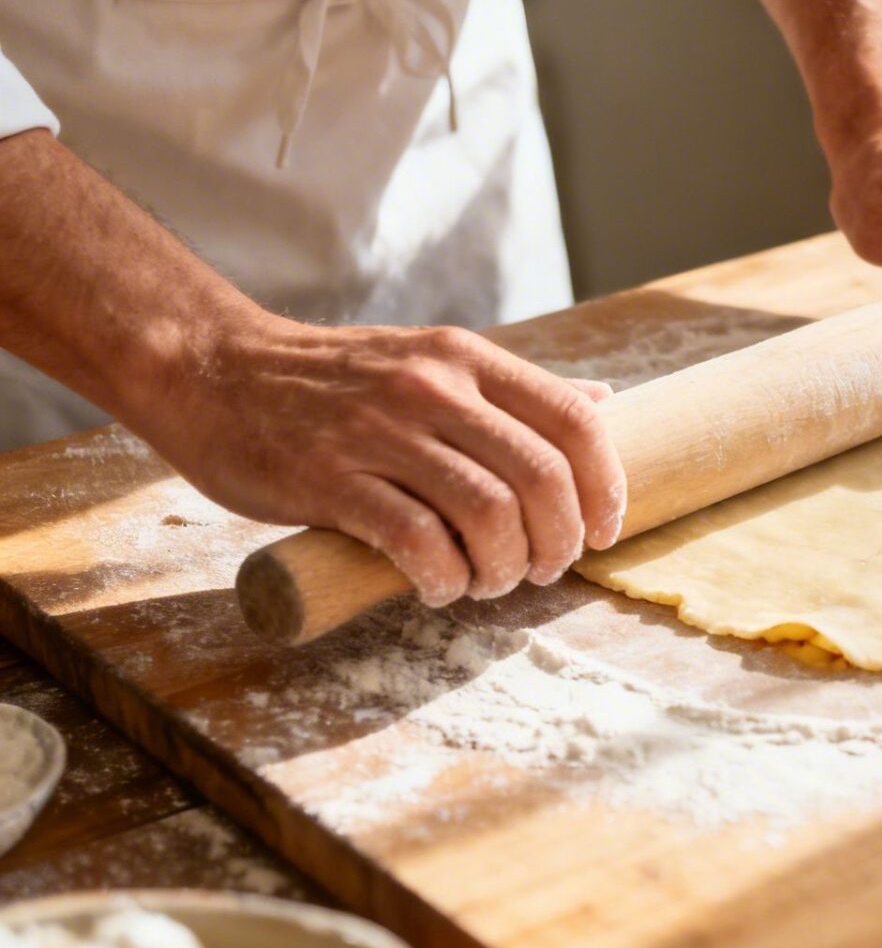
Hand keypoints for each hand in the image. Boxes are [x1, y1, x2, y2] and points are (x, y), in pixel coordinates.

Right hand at [127, 315, 627, 606]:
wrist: (211, 370)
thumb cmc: (333, 382)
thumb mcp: (432, 361)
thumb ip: (511, 392)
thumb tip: (605, 405)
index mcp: (467, 360)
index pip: (574, 422)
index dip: (605, 488)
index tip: (601, 532)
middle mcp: (432, 388)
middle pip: (542, 478)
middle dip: (559, 542)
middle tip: (542, 570)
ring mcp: (379, 431)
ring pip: (489, 513)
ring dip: (504, 568)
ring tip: (488, 583)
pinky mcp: (328, 478)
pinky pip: (415, 541)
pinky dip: (443, 579)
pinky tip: (438, 588)